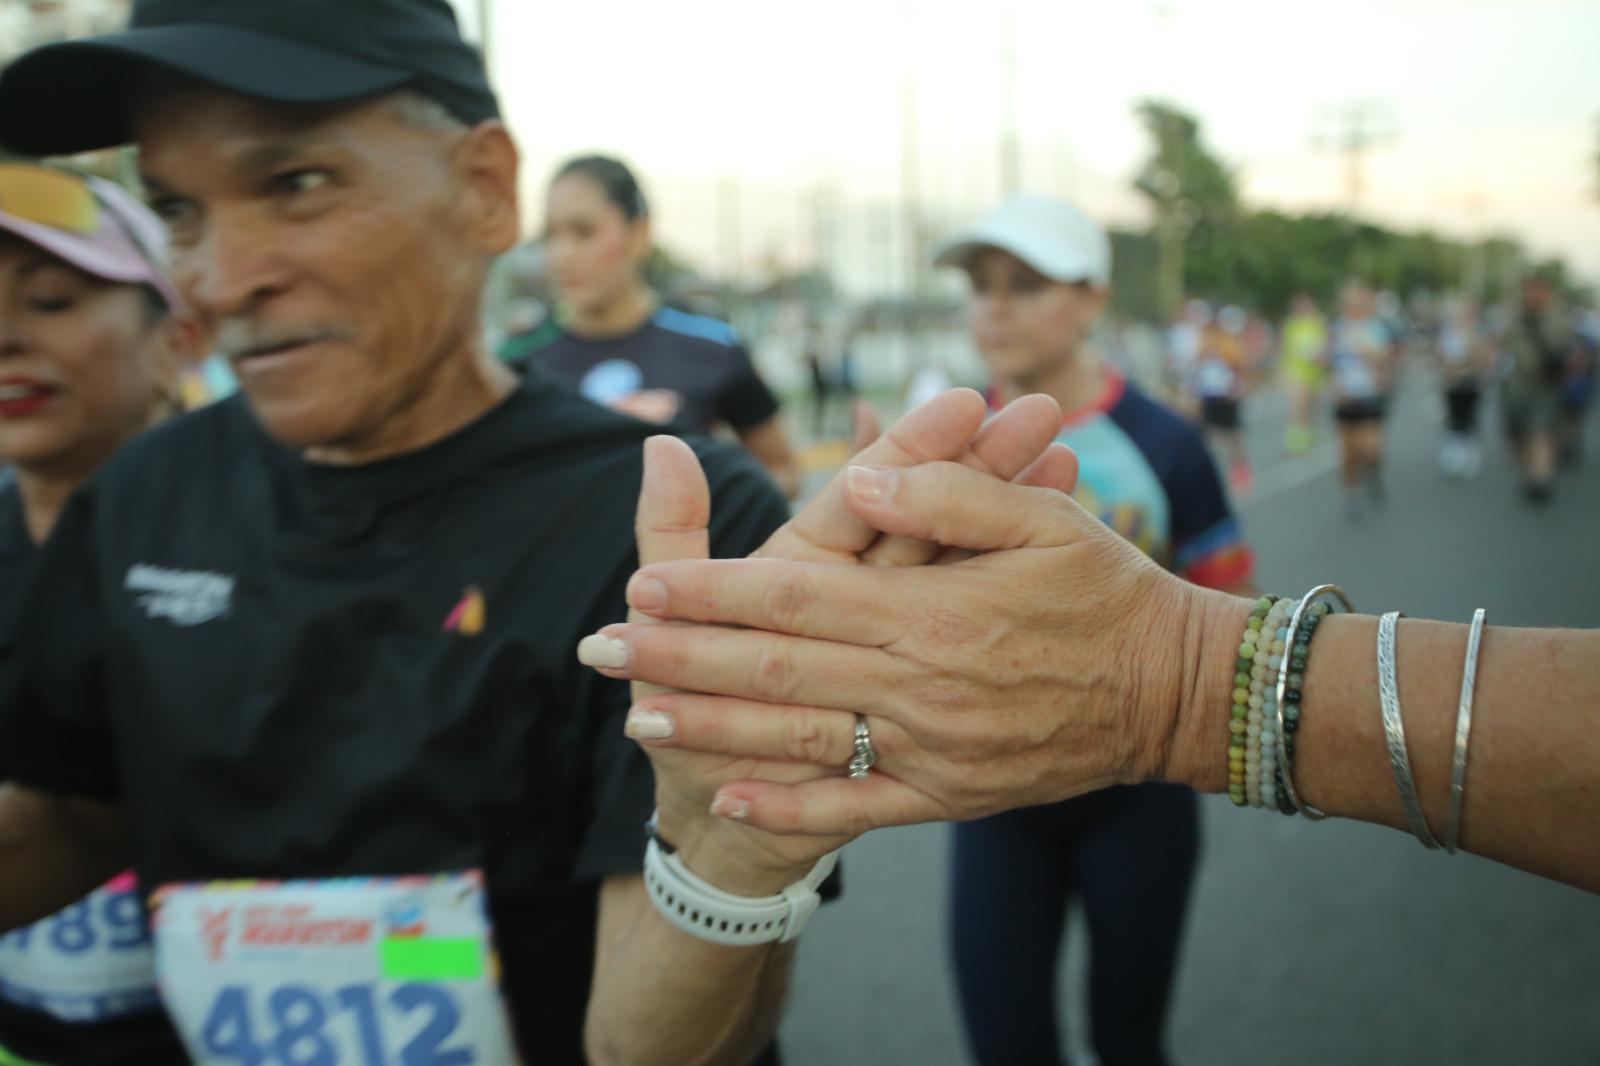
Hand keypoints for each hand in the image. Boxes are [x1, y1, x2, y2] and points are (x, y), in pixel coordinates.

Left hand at [581, 391, 1076, 887]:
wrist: (1174, 693)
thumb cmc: (1108, 591)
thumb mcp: (1045, 519)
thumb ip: (950, 493)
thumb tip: (858, 477)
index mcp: (936, 607)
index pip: (799, 595)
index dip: (715, 591)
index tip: (645, 584)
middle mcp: (923, 682)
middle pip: (778, 669)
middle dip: (682, 659)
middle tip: (602, 651)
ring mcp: (933, 748)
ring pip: (802, 740)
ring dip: (713, 730)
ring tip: (636, 720)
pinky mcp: (949, 797)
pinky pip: (857, 809)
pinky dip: (790, 808)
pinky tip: (728, 798)